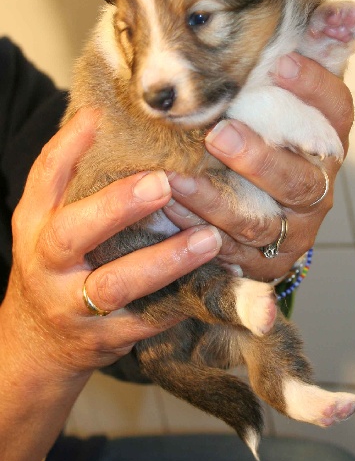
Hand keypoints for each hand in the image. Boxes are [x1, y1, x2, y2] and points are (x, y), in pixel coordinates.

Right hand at [1, 108, 220, 376]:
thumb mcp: (49, 223)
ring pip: (116, 285)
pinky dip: (180, 301)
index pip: (44, 177)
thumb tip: (105, 119)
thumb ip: (74, 182)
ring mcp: (72, 307)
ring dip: (164, 261)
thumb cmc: (54, 267)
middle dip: (117, 207)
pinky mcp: (104, 339)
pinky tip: (214, 281)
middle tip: (163, 183)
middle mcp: (46, 265)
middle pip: (71, 233)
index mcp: (33, 225)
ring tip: (208, 238)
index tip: (102, 116)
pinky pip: (146, 321)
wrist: (37, 344)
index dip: (70, 145)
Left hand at [164, 53, 353, 280]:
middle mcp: (316, 187)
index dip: (314, 87)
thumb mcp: (287, 96)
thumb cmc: (269, 135)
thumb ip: (312, 53)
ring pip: (260, 222)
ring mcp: (293, 228)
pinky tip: (170, 209)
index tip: (279, 64)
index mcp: (326, 142)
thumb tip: (353, 14)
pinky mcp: (266, 259)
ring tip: (177, 179)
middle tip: (220, 135)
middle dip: (260, 159)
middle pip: (301, 180)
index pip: (337, 112)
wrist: (264, 203)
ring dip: (217, 202)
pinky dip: (200, 231)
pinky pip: (234, 252)